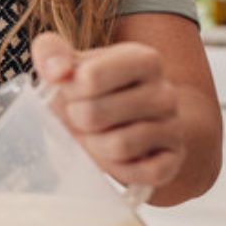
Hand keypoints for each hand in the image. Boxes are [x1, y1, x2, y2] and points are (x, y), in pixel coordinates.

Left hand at [31, 32, 184, 190]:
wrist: (123, 123)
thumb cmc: (92, 92)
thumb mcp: (69, 65)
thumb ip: (51, 53)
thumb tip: (56, 72)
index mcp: (144, 59)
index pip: (89, 78)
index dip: (69, 91)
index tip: (76, 91)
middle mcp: (165, 92)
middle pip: (94, 114)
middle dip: (78, 120)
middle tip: (83, 117)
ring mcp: (174, 127)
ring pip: (117, 146)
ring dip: (94, 145)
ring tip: (98, 135)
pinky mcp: (172, 160)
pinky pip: (138, 173)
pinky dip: (117, 169)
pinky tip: (116, 156)